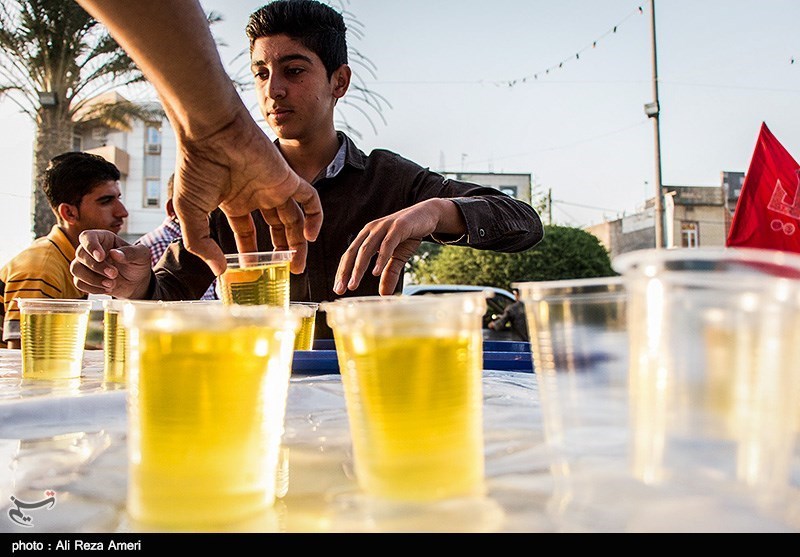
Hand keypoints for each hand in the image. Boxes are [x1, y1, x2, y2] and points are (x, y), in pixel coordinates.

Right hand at [70, 230, 152, 298]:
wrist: (137, 283)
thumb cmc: (138, 265)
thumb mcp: (142, 256)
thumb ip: (131, 252)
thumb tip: (114, 253)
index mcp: (104, 239)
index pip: (87, 236)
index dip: (91, 246)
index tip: (101, 257)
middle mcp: (91, 250)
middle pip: (80, 254)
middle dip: (97, 267)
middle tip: (114, 274)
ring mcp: (86, 265)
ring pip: (76, 269)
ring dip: (92, 279)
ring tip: (111, 284)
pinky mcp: (85, 279)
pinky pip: (78, 283)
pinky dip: (92, 288)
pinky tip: (107, 288)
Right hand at [171, 107, 322, 275]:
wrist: (210, 131)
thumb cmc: (195, 166)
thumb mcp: (189, 212)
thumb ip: (201, 243)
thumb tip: (218, 271)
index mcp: (233, 201)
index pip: (247, 231)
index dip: (251, 251)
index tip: (252, 270)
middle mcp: (256, 194)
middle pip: (276, 227)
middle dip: (282, 250)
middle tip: (287, 273)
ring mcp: (273, 186)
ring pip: (294, 218)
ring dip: (299, 242)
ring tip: (298, 266)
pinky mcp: (288, 177)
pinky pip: (310, 199)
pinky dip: (315, 217)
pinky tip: (310, 237)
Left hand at [334, 199, 452, 295]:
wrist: (427, 215)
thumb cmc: (408, 235)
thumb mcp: (397, 257)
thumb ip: (389, 273)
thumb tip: (383, 294)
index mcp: (367, 236)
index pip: (350, 255)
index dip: (343, 271)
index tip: (338, 288)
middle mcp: (371, 230)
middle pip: (353, 252)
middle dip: (345, 272)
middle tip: (340, 288)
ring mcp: (384, 227)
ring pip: (366, 249)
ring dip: (358, 268)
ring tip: (353, 284)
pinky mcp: (398, 227)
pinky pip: (386, 244)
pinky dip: (380, 258)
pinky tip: (376, 272)